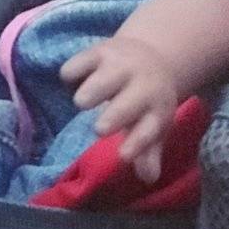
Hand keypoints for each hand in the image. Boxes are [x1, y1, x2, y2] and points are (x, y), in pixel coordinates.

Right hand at [60, 37, 179, 182]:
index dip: (137, 144)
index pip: (149, 129)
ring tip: (83, 102)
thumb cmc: (147, 101)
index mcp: (157, 108)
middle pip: (126, 105)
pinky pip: (78, 64)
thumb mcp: (153, 125)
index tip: (123, 156)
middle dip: (114, 117)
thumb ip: (147, 152)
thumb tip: (148, 178)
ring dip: (89, 93)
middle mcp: (142, 86)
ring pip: (101, 81)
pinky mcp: (99, 50)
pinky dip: (72, 74)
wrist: (151, 55)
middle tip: (100, 129)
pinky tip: (74, 80)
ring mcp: (121, 66)